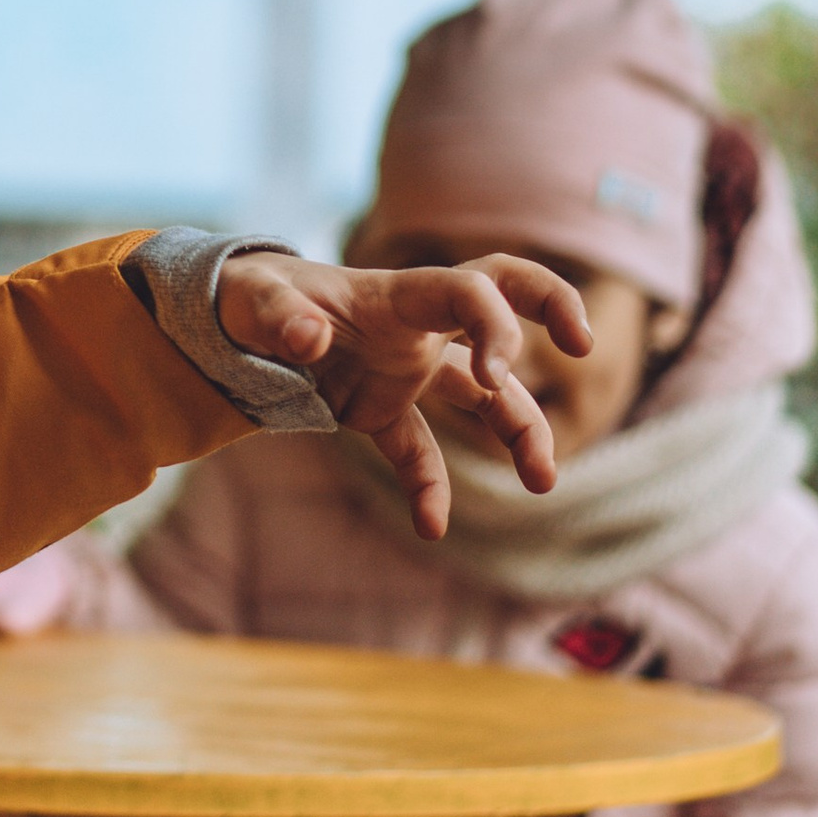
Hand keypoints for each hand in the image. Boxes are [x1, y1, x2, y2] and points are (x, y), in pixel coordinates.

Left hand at [215, 250, 590, 536]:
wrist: (232, 322)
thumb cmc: (247, 298)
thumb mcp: (252, 301)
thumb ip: (279, 319)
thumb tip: (309, 342)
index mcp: (395, 294)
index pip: (471, 288)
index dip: (498, 324)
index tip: (500, 377)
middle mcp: (415, 328)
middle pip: (500, 304)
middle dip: (551, 309)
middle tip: (585, 347)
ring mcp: (405, 369)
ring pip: (482, 395)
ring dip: (518, 430)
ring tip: (543, 481)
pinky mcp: (382, 409)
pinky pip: (420, 450)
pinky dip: (429, 487)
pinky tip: (431, 528)